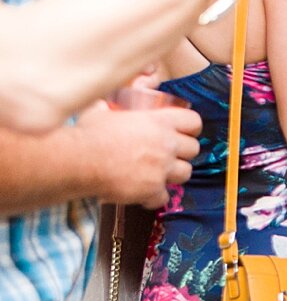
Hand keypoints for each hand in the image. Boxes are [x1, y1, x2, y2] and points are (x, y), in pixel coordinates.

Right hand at [75, 101, 202, 206]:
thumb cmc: (88, 133)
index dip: (190, 127)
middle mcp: (166, 144)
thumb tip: (107, 103)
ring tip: (157, 173)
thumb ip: (113, 106)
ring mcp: (162, 168)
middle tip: (168, 154)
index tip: (184, 132)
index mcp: (159, 121)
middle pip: (193, 149)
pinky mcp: (152, 190)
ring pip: (185, 173)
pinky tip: (142, 193)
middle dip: (183, 152)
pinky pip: (164, 196)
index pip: (194, 121)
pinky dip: (155, 197)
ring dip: (173, 174)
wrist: (78, 160)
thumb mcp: (102, 110)